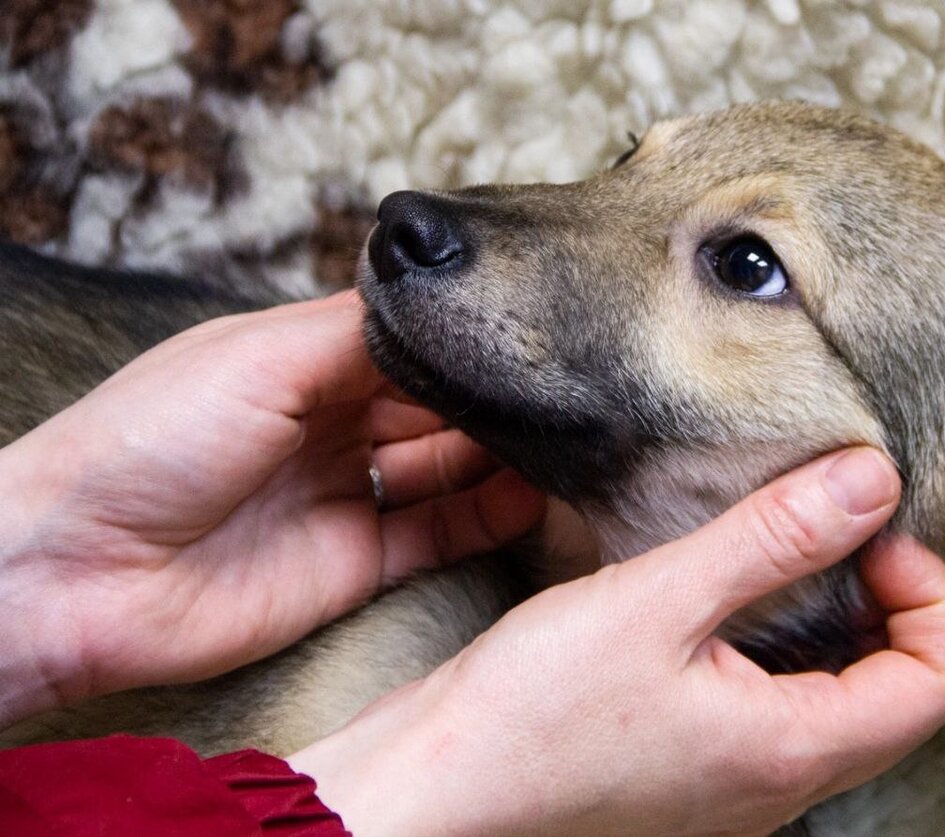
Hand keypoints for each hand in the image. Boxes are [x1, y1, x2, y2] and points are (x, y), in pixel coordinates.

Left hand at [0, 292, 543, 724]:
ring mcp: (343, 496)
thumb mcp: (259, 359)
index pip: (403, 343)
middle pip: (432, 405)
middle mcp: (328, 427)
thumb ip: (355, 334)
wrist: (80, 571)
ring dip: (501, 455)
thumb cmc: (148, 442)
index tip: (526, 323)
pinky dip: (486, 517)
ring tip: (565, 434)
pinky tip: (531, 494)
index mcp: (299, 365)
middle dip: (490, 394)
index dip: (459, 335)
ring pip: (445, 469)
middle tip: (561, 382)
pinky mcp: (354, 564)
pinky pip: (436, 536)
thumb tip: (434, 294)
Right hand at [290, 448, 944, 835]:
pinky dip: (776, 647)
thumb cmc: (529, 712)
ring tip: (778, 553)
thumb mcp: (657, 603)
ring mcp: (732, 788)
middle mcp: (776, 785)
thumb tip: (871, 483)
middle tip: (835, 533)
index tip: (871, 534)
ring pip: (834, 704)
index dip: (930, 595)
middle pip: (896, 696)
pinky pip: (772, 712)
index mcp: (792, 751)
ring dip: (831, 623)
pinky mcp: (688, 772)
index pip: (935, 681)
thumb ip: (772, 539)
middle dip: (888, 603)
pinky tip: (718, 600)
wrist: (433, 790)